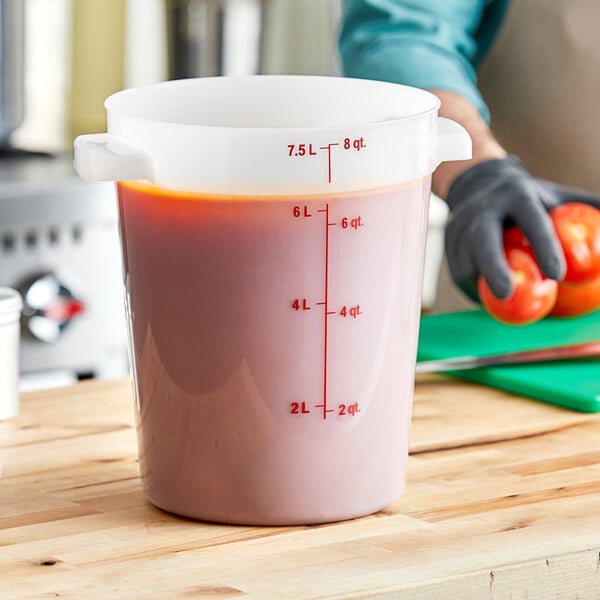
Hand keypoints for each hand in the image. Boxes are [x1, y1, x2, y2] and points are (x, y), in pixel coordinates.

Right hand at [444, 156, 599, 300]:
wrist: (477, 182)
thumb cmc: (528, 197)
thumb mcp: (556, 196)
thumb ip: (586, 210)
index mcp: (516, 195)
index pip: (531, 221)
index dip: (544, 248)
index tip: (558, 275)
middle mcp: (484, 209)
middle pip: (484, 240)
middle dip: (494, 268)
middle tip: (507, 294)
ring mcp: (460, 225)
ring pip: (465, 261)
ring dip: (481, 283)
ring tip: (500, 297)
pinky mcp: (447, 241)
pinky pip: (458, 272)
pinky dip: (472, 287)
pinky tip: (486, 294)